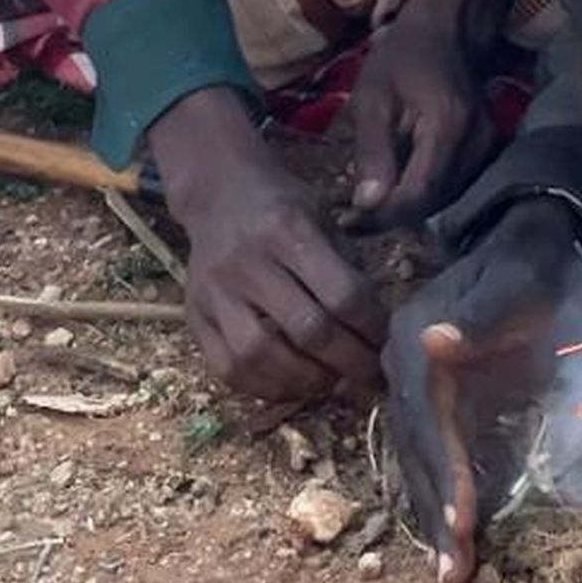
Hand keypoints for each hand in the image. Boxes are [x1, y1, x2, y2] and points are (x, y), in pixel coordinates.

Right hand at [152, 89, 380, 400]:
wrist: (218, 194)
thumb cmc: (282, 209)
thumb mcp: (323, 218)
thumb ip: (348, 269)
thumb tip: (378, 333)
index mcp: (288, 230)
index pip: (343, 294)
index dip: (373, 329)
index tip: (388, 344)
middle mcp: (247, 262)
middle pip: (308, 330)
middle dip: (350, 362)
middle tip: (370, 375)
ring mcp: (214, 292)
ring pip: (261, 356)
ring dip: (306, 381)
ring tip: (331, 382)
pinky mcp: (194, 315)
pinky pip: (227, 368)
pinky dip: (264, 387)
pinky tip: (291, 385)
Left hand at [348, 10, 499, 226]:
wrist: (447, 32)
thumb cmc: (403, 58)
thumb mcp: (372, 98)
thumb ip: (372, 152)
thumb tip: (366, 206)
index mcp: (449, 128)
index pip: (419, 194)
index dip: (385, 216)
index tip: (349, 223)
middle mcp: (478, 145)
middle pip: (434, 204)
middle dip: (391, 217)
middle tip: (351, 219)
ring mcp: (489, 150)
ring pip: (445, 201)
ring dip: (406, 209)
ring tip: (368, 207)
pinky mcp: (488, 154)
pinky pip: (453, 188)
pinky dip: (423, 196)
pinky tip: (395, 189)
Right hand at [382, 197, 580, 582]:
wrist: (529, 240)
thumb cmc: (531, 266)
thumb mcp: (516, 285)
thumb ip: (481, 316)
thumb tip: (434, 341)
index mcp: (415, 346)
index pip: (426, 423)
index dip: (442, 475)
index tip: (463, 522)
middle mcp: (404, 371)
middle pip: (417, 454)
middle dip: (436, 515)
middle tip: (455, 575)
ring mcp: (418, 389)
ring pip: (421, 464)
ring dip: (436, 518)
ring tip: (454, 575)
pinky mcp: (441, 403)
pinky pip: (436, 459)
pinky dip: (443, 498)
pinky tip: (457, 537)